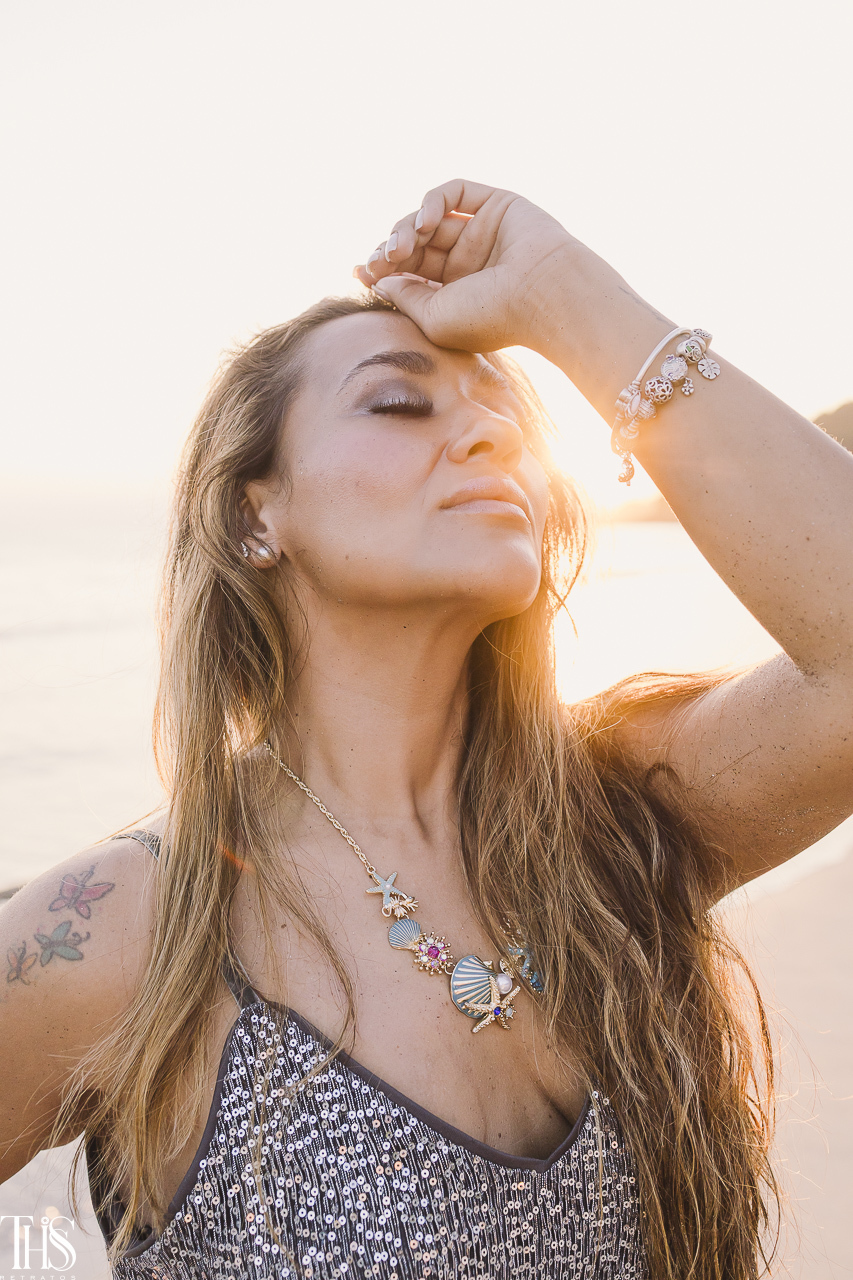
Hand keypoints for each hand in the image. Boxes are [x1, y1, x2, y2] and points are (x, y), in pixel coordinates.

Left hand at [353, 179, 576, 353]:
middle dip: (391, 250)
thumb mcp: (433, 317)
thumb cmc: (491, 316)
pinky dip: (431, 201)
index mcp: (457, 294)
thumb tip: (378, 281)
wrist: (542, 294)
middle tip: (379, 260)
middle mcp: (469, 263)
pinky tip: (425, 221)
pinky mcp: (496, 205)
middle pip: (416, 246)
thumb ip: (404, 296)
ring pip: (430, 220)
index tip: (358, 270)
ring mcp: (482, 233)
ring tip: (401, 247)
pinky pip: (454, 192)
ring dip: (406, 229)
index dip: (381, 269)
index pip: (411, 274)